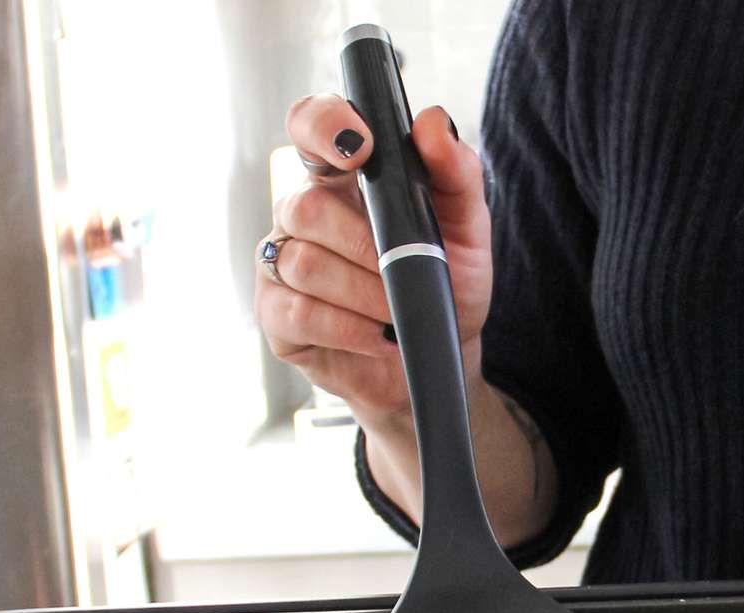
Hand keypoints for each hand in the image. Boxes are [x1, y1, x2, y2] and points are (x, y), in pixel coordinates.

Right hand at [256, 93, 492, 427]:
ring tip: (397, 312)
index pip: (311, 126)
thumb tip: (431, 122)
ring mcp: (282, 262)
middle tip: (404, 270)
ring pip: (304, 264)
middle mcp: (303, 213)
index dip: (323, 127)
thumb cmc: (446, 285)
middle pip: (306, 207)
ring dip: (363, 293)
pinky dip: (348, 328)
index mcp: (343, 177)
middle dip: (364, 246)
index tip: (360, 149)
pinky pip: (298, 313)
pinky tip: (377, 337)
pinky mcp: (276, 315)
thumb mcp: (468, 228)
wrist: (437, 359)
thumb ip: (456, 172)